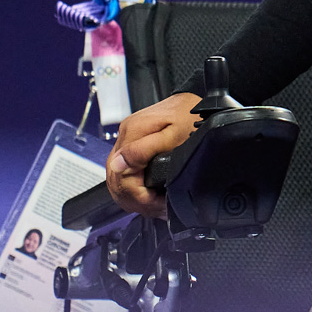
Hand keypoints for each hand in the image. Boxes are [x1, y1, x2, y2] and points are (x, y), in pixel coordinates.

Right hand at [105, 92, 201, 217]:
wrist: (195, 102)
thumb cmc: (190, 116)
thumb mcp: (174, 134)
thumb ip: (144, 149)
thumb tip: (118, 165)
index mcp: (132, 134)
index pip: (121, 176)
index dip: (141, 196)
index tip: (160, 204)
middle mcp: (124, 137)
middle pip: (116, 180)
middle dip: (138, 201)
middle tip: (160, 209)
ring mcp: (126, 142)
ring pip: (117, 180)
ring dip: (135, 197)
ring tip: (157, 206)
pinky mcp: (131, 146)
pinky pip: (124, 174)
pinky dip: (135, 189)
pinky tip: (151, 196)